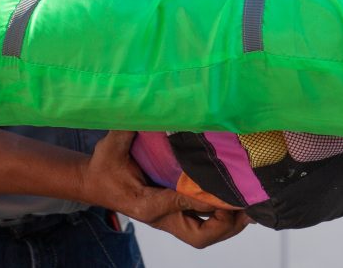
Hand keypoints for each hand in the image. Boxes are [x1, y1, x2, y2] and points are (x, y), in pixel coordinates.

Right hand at [79, 131, 248, 248]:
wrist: (92, 183)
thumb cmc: (103, 166)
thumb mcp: (112, 145)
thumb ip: (129, 128)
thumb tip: (150, 107)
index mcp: (147, 203)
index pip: (181, 204)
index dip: (205, 198)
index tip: (226, 189)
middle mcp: (161, 216)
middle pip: (198, 236)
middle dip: (224, 224)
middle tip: (245, 205)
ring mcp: (168, 218)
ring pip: (203, 234)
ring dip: (227, 224)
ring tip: (250, 207)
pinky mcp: (173, 213)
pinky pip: (202, 224)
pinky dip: (220, 217)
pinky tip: (237, 202)